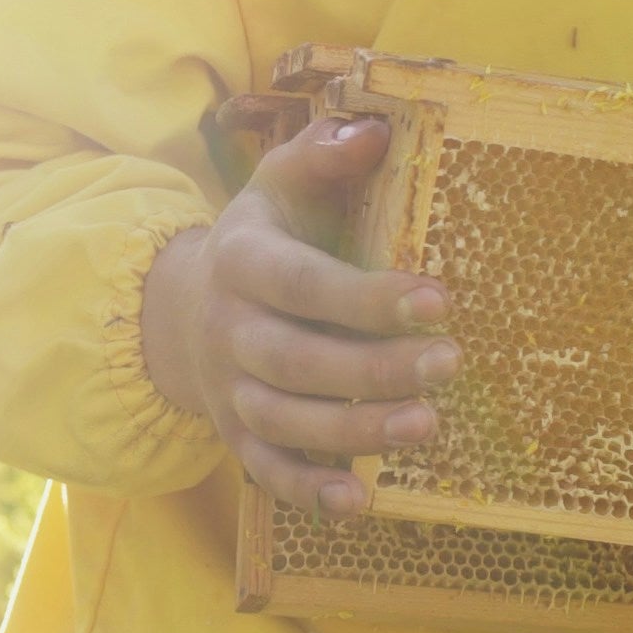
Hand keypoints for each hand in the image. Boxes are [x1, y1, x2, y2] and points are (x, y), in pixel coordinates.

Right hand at [138, 114, 458, 522]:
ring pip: (284, 421)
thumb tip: (375, 129)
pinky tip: (359, 503)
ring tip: (427, 426)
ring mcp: (229, 390)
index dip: (367, 296)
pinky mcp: (236, 437)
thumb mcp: (279, 185)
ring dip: (353, 432)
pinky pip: (266, 474)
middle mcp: (228, 330)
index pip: (303, 283)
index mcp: (242, 261)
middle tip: (451, 364)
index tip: (438, 298)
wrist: (182, 308)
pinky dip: (308, 492)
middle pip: (296, 360)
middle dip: (374, 369)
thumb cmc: (263, 239)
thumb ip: (322, 153)